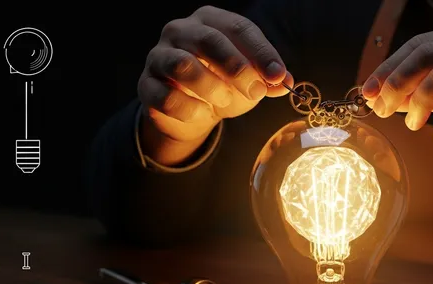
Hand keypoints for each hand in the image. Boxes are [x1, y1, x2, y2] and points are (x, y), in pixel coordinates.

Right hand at [138, 6, 292, 164]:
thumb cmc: (222, 86)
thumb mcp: (249, 81)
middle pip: (209, 40)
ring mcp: (159, 56)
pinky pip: (166, 96)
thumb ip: (268, 80)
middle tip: (256, 92)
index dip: (261, 52)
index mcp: (210, 21)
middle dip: (238, 68)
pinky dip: (190, 109)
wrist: (189, 112)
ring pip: (183, 65)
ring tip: (225, 101)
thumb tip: (286, 82)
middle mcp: (180, 31)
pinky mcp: (147, 86)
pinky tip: (204, 114)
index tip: (279, 75)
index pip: (238, 27)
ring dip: (212, 88)